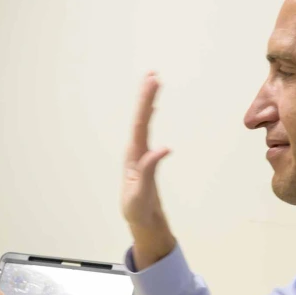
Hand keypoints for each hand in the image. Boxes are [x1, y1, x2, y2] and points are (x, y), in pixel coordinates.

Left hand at [122, 72, 175, 267]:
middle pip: (140, 119)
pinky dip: (149, 116)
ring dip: (146, 102)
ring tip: (152, 81)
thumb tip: (162, 149)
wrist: (139, 220)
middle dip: (145, 96)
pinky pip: (146, 131)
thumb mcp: (141, 194)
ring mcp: (140, 153)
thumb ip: (149, 171)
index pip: (140, 124)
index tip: (152, 84)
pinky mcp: (146, 157)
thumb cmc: (137, 209)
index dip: (145, 103)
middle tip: (151, 74)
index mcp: (133, 157)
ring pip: (142, 122)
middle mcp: (135, 151)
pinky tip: (152, 106)